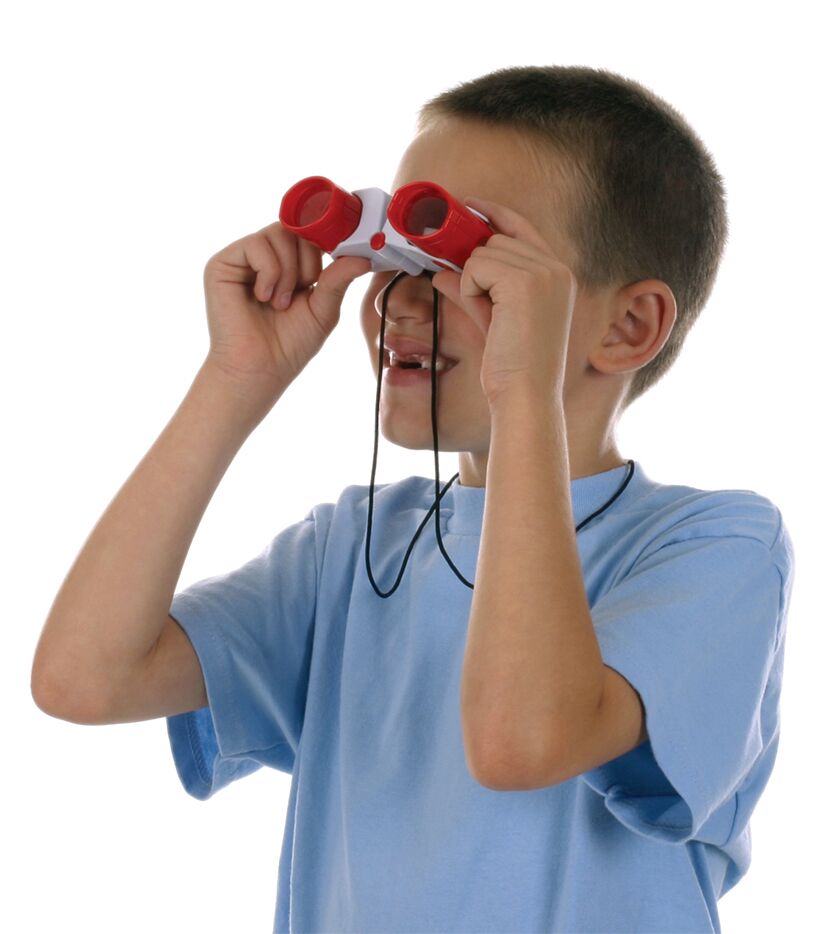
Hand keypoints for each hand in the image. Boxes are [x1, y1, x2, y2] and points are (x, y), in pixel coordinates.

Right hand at [203, 221, 371, 395]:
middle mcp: (264, 257)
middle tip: (301, 292)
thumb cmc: (289, 345)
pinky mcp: (222, 264)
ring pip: (277, 233)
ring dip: (288, 271)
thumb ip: (339, 279)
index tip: (334, 261)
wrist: (260, 370)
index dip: (323, 243)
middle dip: (307, 261)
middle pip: (295, 227)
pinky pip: (256, 244)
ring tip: (281, 302)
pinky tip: (263, 297)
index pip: (309, 232)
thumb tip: (363, 257)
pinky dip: (269, 272)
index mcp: (289, 264)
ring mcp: (242, 258)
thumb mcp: (324, 308)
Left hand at [431, 196, 576, 406]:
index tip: (468, 205)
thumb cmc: (513, 366)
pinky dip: (469, 291)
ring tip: (492, 319)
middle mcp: (555, 268)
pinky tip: (488, 317)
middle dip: (474, 264)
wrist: (526, 395)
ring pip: (481, 253)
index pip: (521, 226)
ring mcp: (542, 272)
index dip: (493, 213)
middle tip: (475, 297)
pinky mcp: (523, 281)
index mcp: (558, 275)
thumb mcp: (491, 319)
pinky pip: (474, 267)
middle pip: (495, 239)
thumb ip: (473, 290)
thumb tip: (442, 270)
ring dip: (472, 284)